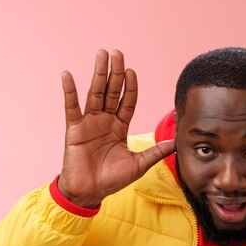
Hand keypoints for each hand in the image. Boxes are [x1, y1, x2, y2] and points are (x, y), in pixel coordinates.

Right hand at [58, 50, 174, 207]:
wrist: (89, 192)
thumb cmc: (112, 180)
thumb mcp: (139, 164)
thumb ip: (156, 151)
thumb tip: (177, 143)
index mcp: (120, 126)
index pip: (127, 101)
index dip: (130, 86)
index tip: (132, 71)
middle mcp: (105, 120)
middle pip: (112, 91)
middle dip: (116, 72)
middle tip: (117, 53)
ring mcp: (89, 123)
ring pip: (95, 93)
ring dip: (98, 74)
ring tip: (101, 55)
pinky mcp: (74, 129)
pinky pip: (71, 107)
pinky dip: (69, 91)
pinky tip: (67, 75)